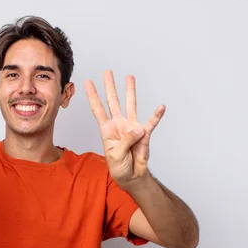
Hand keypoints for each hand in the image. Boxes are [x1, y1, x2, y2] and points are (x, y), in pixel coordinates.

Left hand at [84, 70, 164, 187]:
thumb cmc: (119, 167)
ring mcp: (131, 128)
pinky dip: (156, 116)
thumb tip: (137, 129)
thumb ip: (125, 141)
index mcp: (107, 130)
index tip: (87, 82)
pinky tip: (161, 107)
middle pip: (113, 101)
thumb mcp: (115, 155)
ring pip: (131, 105)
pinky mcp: (144, 134)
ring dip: (130, 91)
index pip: (98, 109)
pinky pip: (151, 123)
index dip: (92, 96)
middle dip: (109, 86)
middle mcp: (119, 125)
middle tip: (107, 72)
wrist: (131, 176)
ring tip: (129, 77)